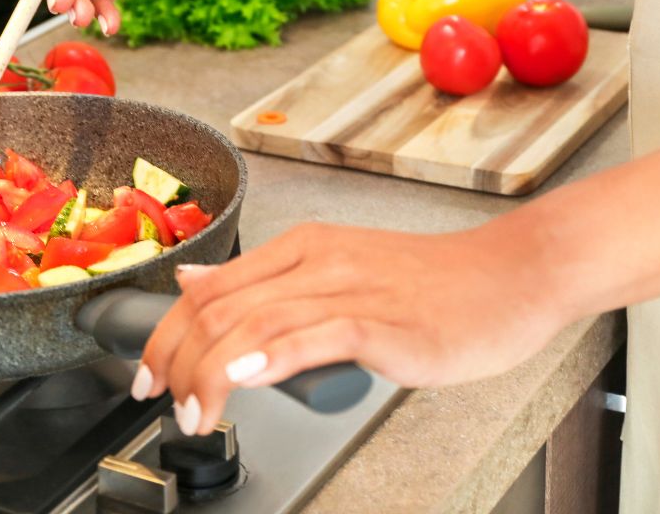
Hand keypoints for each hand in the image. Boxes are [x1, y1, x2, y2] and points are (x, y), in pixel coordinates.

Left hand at [133, 220, 566, 435]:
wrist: (512, 276)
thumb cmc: (430, 283)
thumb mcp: (334, 266)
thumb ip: (263, 279)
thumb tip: (195, 282)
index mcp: (300, 246)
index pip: (208, 287)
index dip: (165, 331)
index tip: (147, 372)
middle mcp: (316, 259)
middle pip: (219, 306)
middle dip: (176, 359)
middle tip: (161, 401)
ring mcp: (351, 289)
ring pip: (256, 322)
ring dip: (211, 372)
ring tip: (194, 412)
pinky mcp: (386, 322)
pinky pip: (316, 334)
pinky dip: (272, 355)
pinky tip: (244, 377)